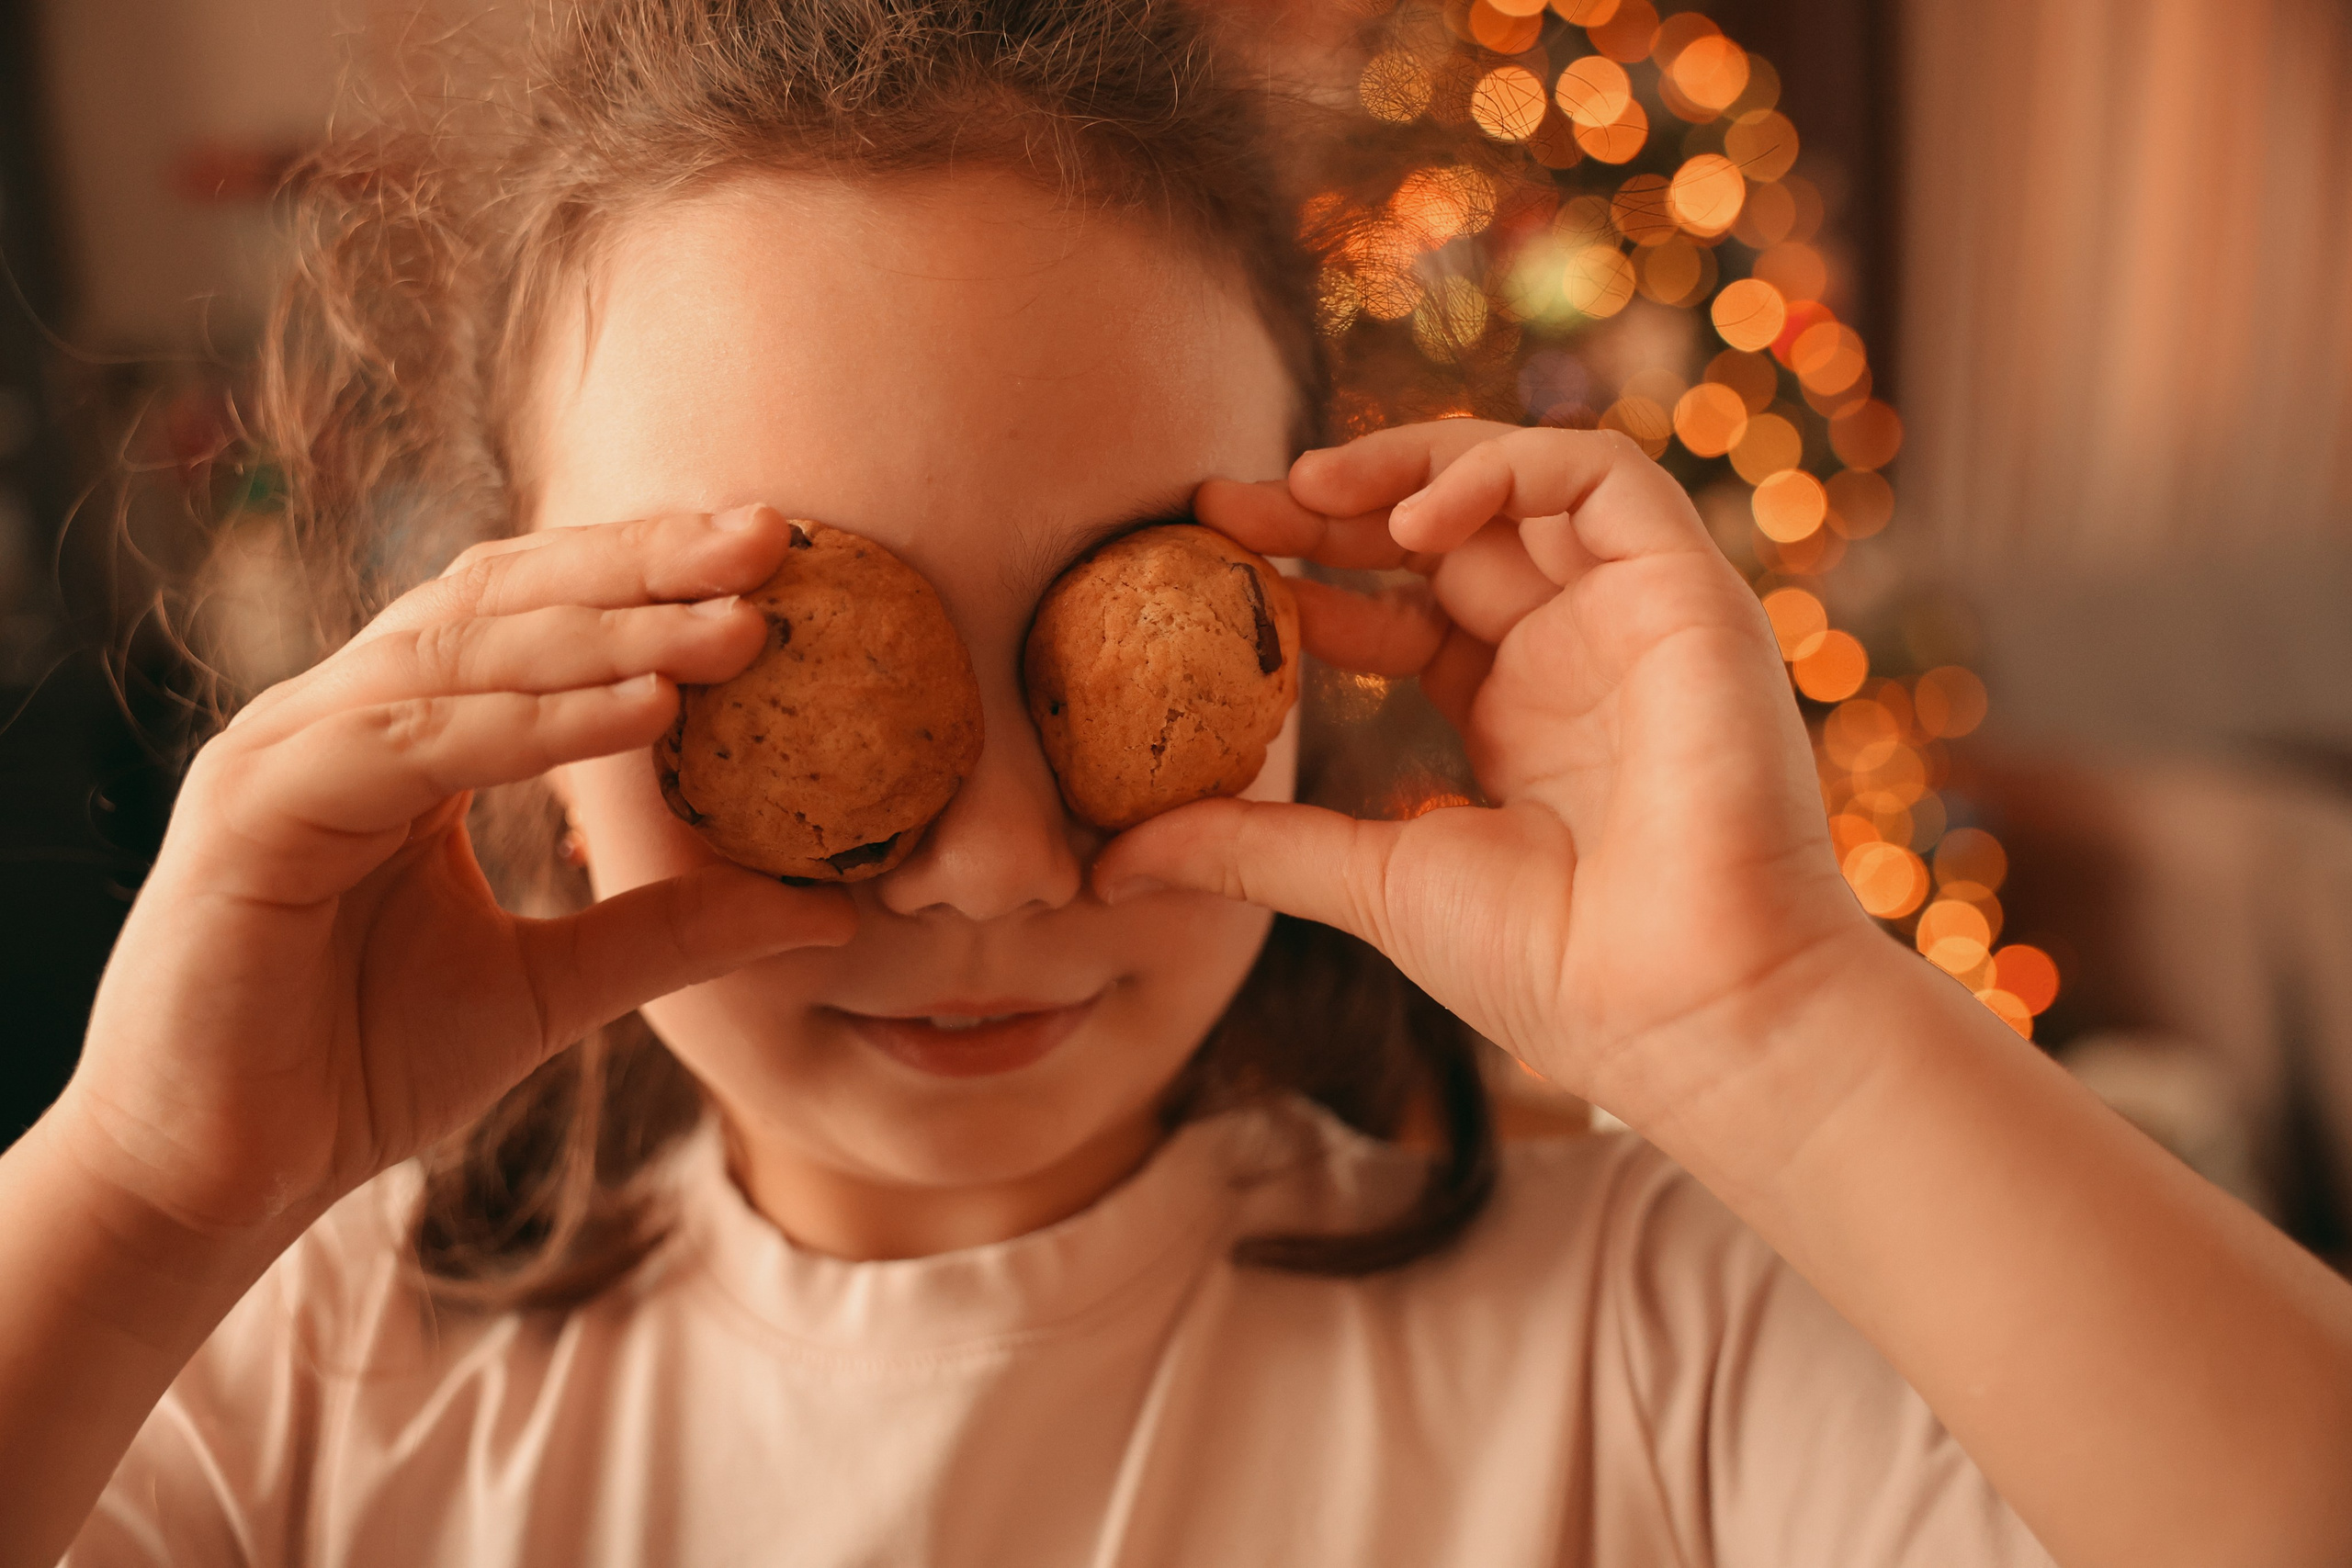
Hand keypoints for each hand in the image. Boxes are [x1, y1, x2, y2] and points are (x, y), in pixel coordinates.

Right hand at [65, 507, 854, 1237]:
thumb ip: (676, 930)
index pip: (531, 613)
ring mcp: (285, 752)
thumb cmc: (361, 1071)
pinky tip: (645, 713)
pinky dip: (534, 724)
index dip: (647, 574)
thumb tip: (827, 910)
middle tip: (770, 539)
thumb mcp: (558, 986)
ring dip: (611, 634)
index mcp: (400, 736)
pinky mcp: (253, 812)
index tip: (775, 556)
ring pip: (464, 653)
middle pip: (502, 596)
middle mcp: (339, 718)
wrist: (223, 1181)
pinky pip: (415, 744)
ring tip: (737, 629)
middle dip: (642, 564)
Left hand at [1095, 423, 1874, 1118]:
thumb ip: (1249, 849)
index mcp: (1513, 717)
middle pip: (1444, 533)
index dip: (1305, 576)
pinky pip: (1603, 480)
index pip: (1396, 612)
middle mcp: (1574, 654)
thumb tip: (1110, 864)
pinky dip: (1506, 470)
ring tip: (1304, 488)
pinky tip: (1412, 522)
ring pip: (1521, 481)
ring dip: (1408, 466)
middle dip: (1331, 505)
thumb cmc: (1552, 966)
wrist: (1687, 1011)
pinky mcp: (1691, 594)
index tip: (1205, 556)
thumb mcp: (1369, 880)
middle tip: (1225, 502)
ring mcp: (1634, 618)